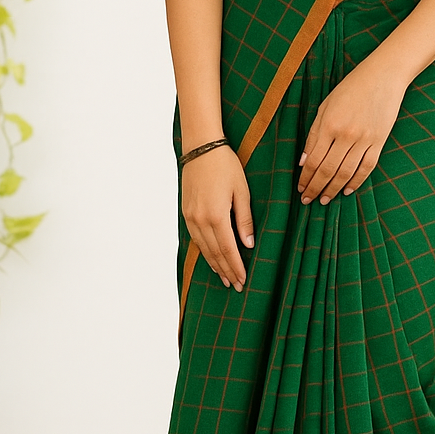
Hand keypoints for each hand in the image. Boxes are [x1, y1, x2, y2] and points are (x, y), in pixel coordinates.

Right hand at [182, 146, 253, 290]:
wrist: (201, 148)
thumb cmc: (225, 165)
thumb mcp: (242, 191)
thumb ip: (244, 220)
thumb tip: (248, 244)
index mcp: (216, 216)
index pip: (228, 250)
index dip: (236, 267)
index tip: (243, 280)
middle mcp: (200, 220)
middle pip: (215, 253)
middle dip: (226, 271)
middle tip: (235, 286)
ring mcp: (190, 217)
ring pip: (204, 248)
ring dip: (214, 265)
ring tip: (225, 278)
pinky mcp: (186, 212)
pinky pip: (196, 239)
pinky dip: (205, 252)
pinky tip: (211, 258)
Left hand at [298, 61, 406, 205]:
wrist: (383, 76)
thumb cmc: (350, 88)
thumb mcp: (325, 106)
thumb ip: (314, 134)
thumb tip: (303, 161)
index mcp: (329, 124)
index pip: (313, 160)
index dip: (305, 178)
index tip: (300, 189)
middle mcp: (346, 135)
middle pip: (327, 170)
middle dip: (316, 188)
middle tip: (308, 201)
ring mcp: (364, 139)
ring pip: (346, 173)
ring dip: (333, 189)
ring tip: (325, 200)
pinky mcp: (379, 141)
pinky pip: (367, 168)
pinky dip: (356, 182)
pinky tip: (347, 190)